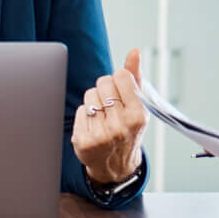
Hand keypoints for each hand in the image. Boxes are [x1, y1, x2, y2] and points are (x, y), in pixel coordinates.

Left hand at [72, 48, 148, 186]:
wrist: (116, 166)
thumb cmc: (129, 129)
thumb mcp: (139, 105)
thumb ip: (135, 77)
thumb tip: (134, 51)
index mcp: (138, 115)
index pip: (120, 75)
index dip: (118, 80)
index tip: (121, 92)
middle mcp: (120, 126)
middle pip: (102, 83)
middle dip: (105, 90)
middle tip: (111, 107)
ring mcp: (101, 135)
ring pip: (89, 95)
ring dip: (94, 102)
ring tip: (103, 117)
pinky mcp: (83, 141)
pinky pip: (80, 110)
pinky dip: (85, 115)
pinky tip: (93, 127)